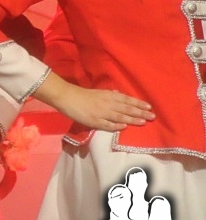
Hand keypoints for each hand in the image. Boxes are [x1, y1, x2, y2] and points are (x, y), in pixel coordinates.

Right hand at [35, 74, 153, 131]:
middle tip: (152, 117)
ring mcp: (101, 113)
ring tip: (143, 122)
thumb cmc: (83, 95)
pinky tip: (124, 127)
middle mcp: (107, 104)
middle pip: (126, 108)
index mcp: (108, 96)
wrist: (67, 97)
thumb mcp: (98, 92)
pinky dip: (116, 125)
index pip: (127, 100)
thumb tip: (120, 96)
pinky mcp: (94, 121)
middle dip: (140, 112)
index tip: (149, 107)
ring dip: (132, 119)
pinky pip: (107, 124)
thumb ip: (110, 96)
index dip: (138, 103)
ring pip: (120, 116)